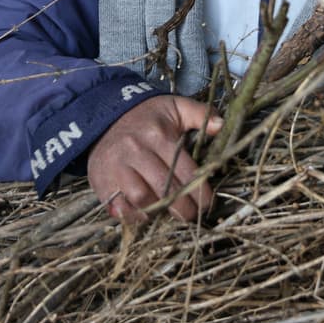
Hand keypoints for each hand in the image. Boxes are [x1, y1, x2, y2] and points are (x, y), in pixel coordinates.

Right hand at [87, 95, 223, 222]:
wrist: (104, 116)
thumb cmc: (145, 116)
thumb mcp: (173, 106)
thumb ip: (199, 113)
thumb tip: (221, 126)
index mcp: (158, 136)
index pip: (185, 171)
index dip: (200, 192)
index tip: (207, 204)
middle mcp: (137, 152)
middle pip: (165, 189)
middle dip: (183, 208)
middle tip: (191, 215)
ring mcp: (117, 168)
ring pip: (142, 199)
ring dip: (159, 211)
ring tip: (169, 213)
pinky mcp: (102, 181)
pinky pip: (120, 207)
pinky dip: (135, 215)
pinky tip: (146, 212)